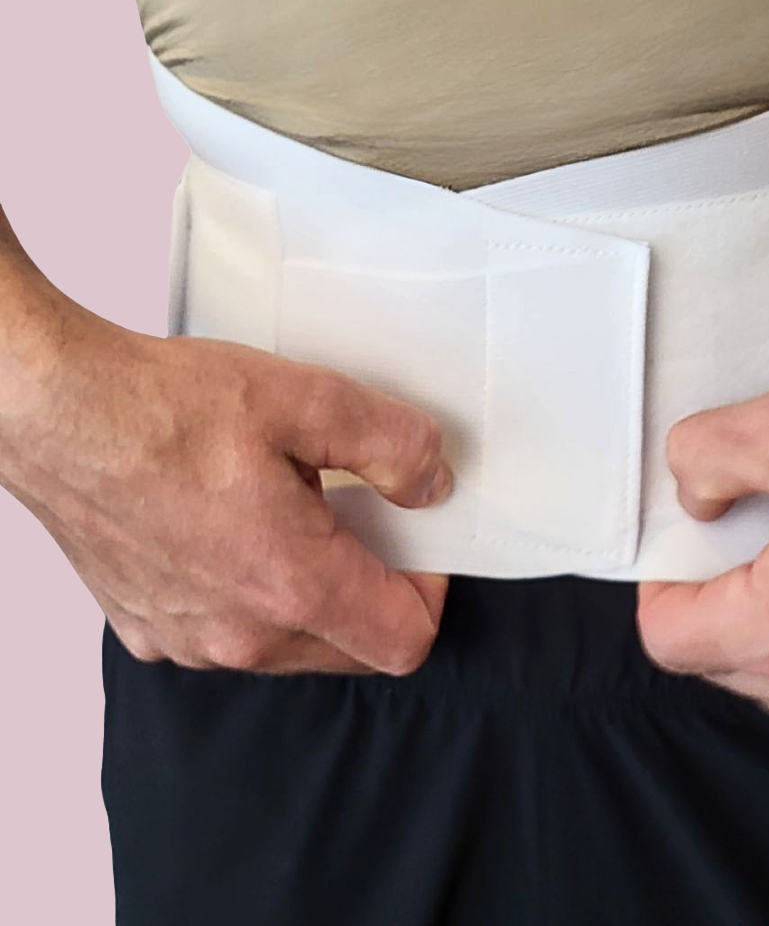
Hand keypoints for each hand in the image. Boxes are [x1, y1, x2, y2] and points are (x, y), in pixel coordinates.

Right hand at [1, 305, 452, 675]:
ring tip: (290, 507)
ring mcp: (187, 640)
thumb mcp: (306, 399)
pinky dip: (250, 591)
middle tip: (359, 511)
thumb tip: (433, 482)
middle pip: (351, 650)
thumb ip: (392, 443)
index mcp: (289, 585)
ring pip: (289, 644)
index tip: (420, 540)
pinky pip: (228, 631)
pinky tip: (232, 522)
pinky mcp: (146, 628)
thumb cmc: (162, 408)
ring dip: (312, 591)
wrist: (55, 412)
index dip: (431, 590)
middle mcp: (238, 635)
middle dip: (375, 589)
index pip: (403, 641)